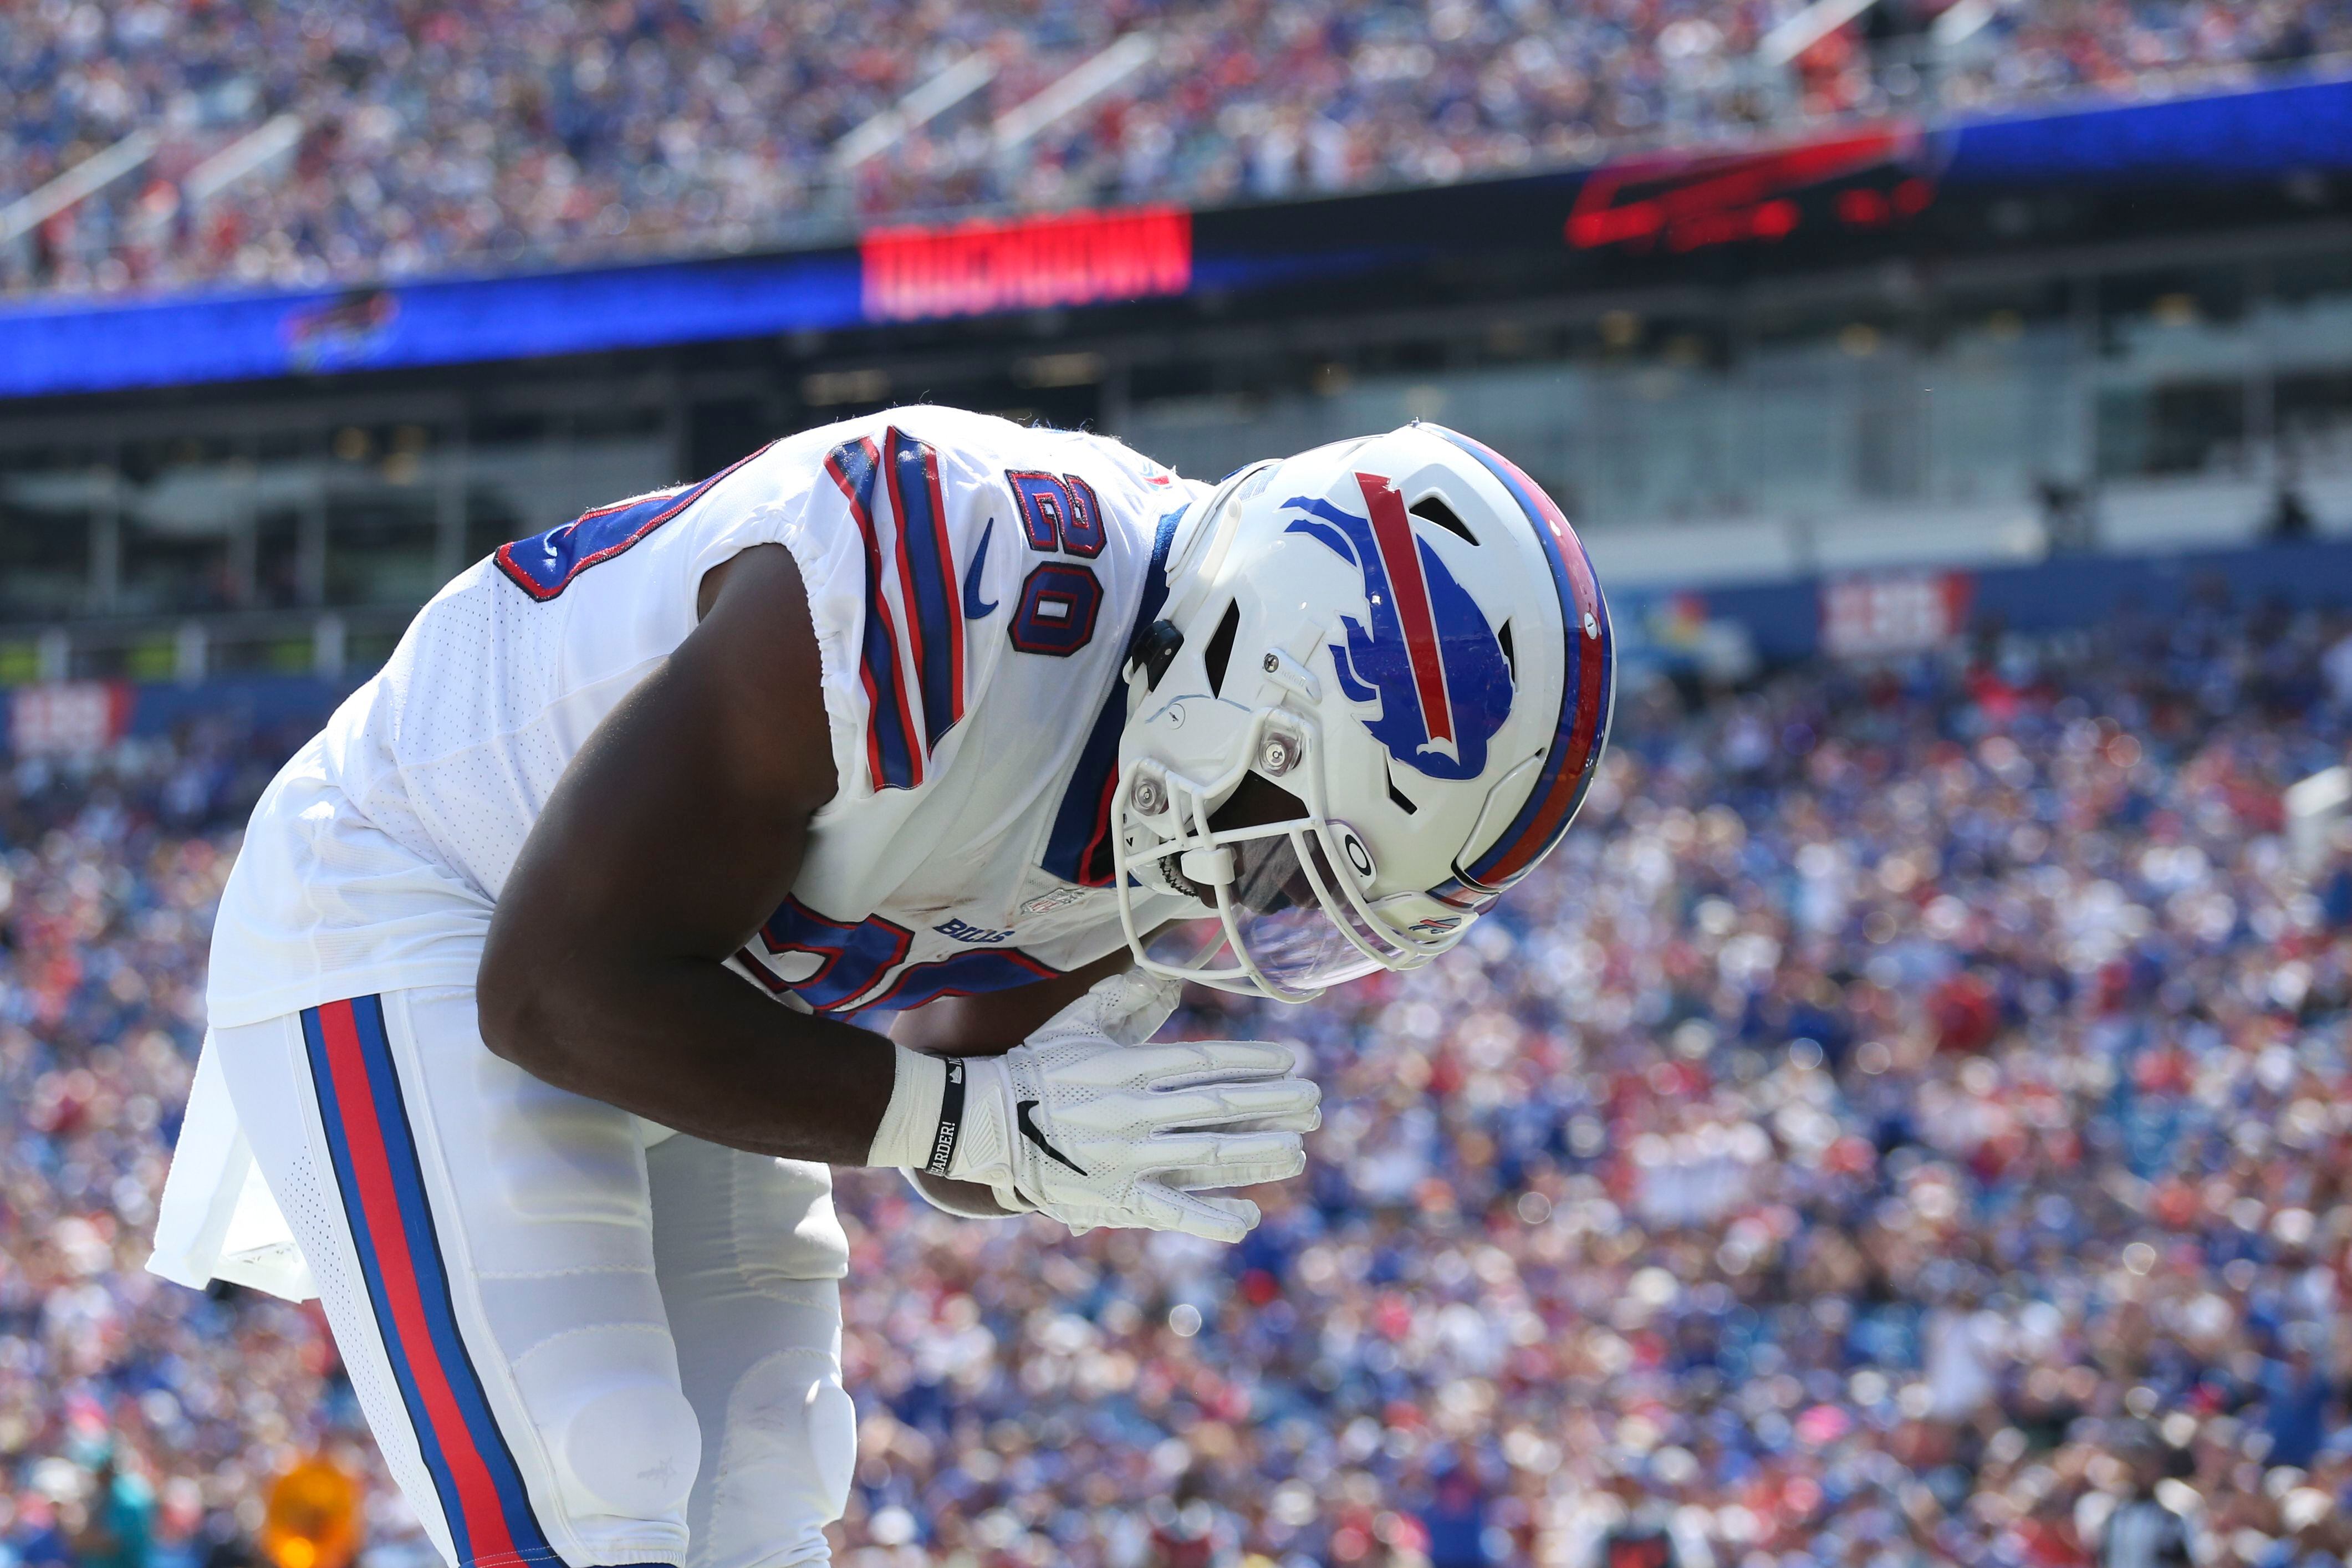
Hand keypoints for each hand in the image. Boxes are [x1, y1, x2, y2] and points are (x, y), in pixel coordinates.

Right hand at [940, 980, 1318, 1241]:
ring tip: (1299, 1149)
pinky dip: (1212, 1216)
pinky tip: (1249, 1215)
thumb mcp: (1078, 1020)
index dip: (1252, 1061)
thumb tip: (1168, 974)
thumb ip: (1125, 996)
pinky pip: (1173, 1211)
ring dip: (1258, 1152)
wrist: (985, 1121)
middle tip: (1315, 1101)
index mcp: (1128, 1067)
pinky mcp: (1116, 1197)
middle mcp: (1134, 1112)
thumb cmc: (1038, 1066)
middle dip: (1273, 1103)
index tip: (1292, 1060)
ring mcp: (1128, 1157)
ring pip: (1207, 1155)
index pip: (1204, 1062)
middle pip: (1218, 1106)